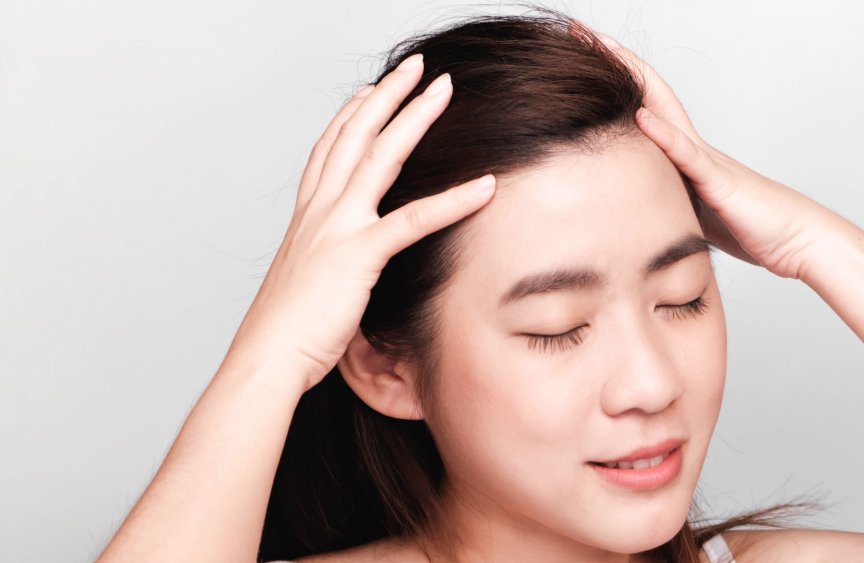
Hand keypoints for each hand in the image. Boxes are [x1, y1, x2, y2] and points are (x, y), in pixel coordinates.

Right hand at [224, 53, 495, 391]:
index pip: (329, 151)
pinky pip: (413, 220)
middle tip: (416, 67)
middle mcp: (319, 212)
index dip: (350, 116)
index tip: (370, 92)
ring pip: (379, 157)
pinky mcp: (358, 255)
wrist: (267, 358)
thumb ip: (328, 263)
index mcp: (307, 218)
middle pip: (355, 136)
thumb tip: (342, 268)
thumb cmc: (286, 332)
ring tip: (443, 90)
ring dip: (414, 118)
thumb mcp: (306, 284)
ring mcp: (337, 228)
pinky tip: (485, 185)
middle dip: (387, 96)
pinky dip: (452, 200)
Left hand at [581, 23, 848, 279]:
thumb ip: (667, 202)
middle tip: (578, 30)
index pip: (640, 107)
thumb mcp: (692, 214)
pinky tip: (640, 116)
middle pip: (647, 92)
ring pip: (664, 110)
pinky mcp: (719, 182)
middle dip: (613, 61)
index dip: (612, 80)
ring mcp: (706, 160)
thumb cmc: (749, 228)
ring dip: (632, 79)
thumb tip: (632, 212)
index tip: (580, 54)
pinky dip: (664, 135)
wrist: (797, 239)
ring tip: (602, 48)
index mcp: (682, 156)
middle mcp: (692, 147)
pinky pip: (689, 155)